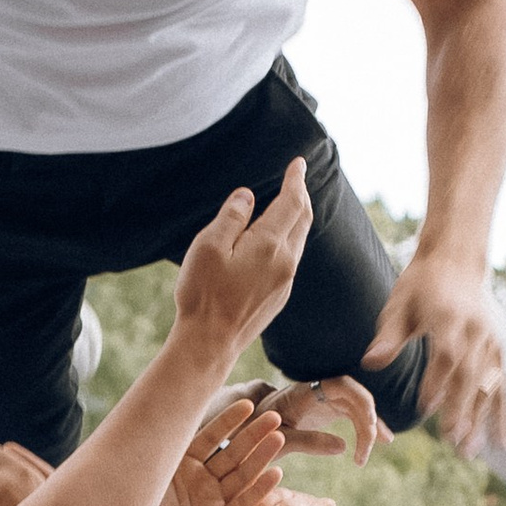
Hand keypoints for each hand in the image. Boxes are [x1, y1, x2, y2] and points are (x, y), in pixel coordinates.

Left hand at [151, 397, 287, 505]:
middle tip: (274, 417)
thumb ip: (160, 445)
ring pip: (241, 476)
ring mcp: (210, 502)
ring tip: (278, 438)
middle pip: (232, 454)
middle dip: (253, 436)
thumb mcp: (146, 470)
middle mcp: (199, 481)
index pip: (210, 438)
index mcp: (182, 464)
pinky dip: (258, 491)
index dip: (229, 422)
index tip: (247, 404)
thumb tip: (165, 403)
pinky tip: (275, 474)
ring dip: (261, 458)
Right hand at [169, 161, 314, 367]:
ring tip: (291, 202)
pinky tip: (278, 239)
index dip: (296, 179)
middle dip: (301, 194)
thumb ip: (232, 216)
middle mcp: (285, 262)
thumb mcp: (209, 246)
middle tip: (297, 177)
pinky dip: (290, 238)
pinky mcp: (278, 296)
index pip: (292, 202)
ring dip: (298, 216)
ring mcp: (284, 281)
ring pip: (299, 239)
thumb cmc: (203, 293)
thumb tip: (248, 195)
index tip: (298, 162)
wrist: (210, 343)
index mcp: (269, 245)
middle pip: (302, 219)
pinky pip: (291, 257)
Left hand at [264, 374, 382, 464]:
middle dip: (368, 420)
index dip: (360, 400)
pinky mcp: (329, 410)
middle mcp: (319, 391)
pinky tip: (383, 441)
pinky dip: (367, 429)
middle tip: (366, 449)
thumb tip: (342, 447)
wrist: (248, 428)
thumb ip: (307, 441)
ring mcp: (326, 400)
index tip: (369, 423)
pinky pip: (354, 416)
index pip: (341, 385)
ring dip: (371, 427)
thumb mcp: (280, 439)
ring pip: (358, 408)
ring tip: (378, 448)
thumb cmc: (258, 433)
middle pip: (355, 397)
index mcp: (305, 392)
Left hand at [364, 259, 505, 457]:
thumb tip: (370, 363)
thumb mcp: (398, 305)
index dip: (437, 381)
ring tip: (473, 450)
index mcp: (449, 317)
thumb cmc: (419, 287)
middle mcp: (475, 331)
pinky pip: (503, 384)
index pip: (446, 354)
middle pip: (471, 374)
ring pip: (489, 384)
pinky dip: (504, 412)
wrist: (455, 263)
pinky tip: (504, 440)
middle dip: (462, 409)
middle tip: (453, 441)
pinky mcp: (499, 350)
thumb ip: (388, 337)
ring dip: (483, 419)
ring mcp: (491, 341)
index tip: (424, 408)